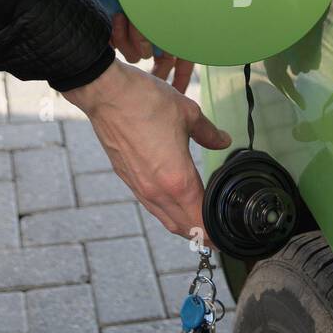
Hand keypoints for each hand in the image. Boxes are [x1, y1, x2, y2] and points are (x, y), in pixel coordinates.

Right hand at [64, 59, 230, 237]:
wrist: (107, 94)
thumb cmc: (147, 102)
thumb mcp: (188, 114)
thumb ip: (208, 133)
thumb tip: (223, 141)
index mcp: (177, 180)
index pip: (200, 219)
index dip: (214, 232)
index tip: (225, 237)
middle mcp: (157, 191)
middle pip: (183, 226)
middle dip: (201, 234)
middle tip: (216, 236)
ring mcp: (139, 186)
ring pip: (164, 218)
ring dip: (183, 225)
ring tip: (198, 224)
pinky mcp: (127, 178)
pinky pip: (150, 204)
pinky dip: (166, 211)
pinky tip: (173, 202)